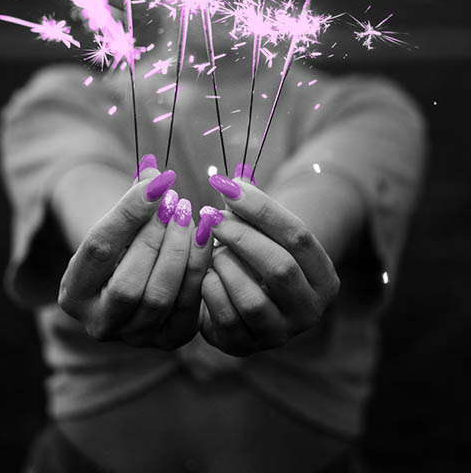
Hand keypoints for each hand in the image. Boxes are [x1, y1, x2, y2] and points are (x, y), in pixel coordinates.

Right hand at [58, 154, 213, 349]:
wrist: (138, 279)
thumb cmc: (124, 243)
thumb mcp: (118, 223)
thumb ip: (132, 200)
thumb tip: (152, 168)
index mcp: (73, 293)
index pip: (99, 249)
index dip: (130, 212)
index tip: (158, 182)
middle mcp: (98, 324)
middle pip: (128, 284)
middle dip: (156, 238)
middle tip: (176, 202)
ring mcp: (135, 337)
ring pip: (159, 298)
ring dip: (180, 252)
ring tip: (190, 216)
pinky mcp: (169, 340)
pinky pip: (188, 307)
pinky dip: (199, 268)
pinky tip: (205, 237)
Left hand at [199, 170, 339, 355]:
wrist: (242, 301)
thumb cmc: (255, 255)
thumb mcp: (262, 233)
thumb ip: (250, 210)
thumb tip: (228, 184)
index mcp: (324, 276)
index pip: (298, 236)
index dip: (261, 209)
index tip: (229, 186)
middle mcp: (310, 310)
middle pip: (279, 267)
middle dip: (241, 237)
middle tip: (212, 217)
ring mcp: (280, 334)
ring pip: (252, 298)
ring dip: (226, 267)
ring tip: (212, 250)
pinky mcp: (247, 347)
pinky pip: (226, 318)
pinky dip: (211, 291)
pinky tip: (205, 275)